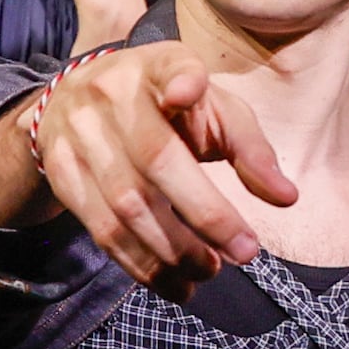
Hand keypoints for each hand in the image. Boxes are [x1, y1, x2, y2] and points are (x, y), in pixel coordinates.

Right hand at [17, 43, 297, 288]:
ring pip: (127, 203)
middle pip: (156, 157)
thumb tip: (286, 198)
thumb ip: (248, 147)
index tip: (188, 89)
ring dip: (173, 250)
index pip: (170, 65)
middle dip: (205, 212)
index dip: (180, 78)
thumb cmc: (165, 107)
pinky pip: (101, 229)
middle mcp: (112, 94)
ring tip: (209, 272)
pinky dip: (140, 265)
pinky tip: (174, 283)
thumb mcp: (211, 109)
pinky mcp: (61, 172)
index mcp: (157, 66)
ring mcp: (79, 133)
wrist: (75, 101)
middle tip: (245, 251)